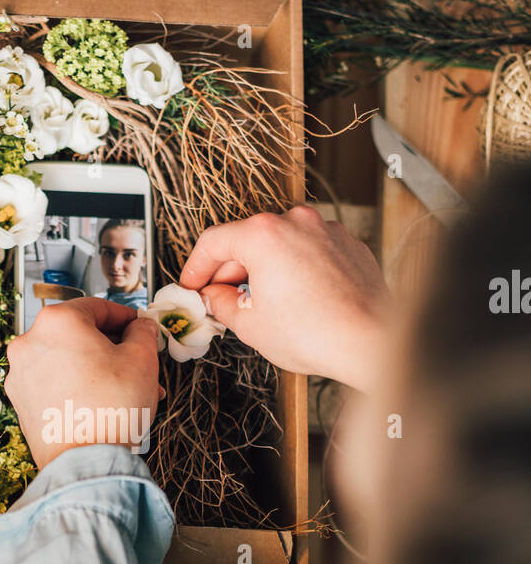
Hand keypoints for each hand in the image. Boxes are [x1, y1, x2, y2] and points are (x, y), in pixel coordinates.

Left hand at [4, 298, 160, 468]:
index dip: (125, 317)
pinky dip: (79, 386)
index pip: (97, 307)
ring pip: (69, 361)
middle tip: (138, 362)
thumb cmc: (109, 411)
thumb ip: (143, 333)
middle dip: (114, 350)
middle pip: (80, 336)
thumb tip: (141, 328)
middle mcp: (30, 343)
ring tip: (129, 389)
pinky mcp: (22, 402)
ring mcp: (22, 374)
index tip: (138, 326)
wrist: (86, 462)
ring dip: (100, 370)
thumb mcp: (142, 359)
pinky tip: (104, 402)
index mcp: (57, 322)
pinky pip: (56, 383)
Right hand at [179, 206, 388, 391]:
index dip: (195, 267)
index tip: (192, 285)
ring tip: (262, 304)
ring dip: (264, 269)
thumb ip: (220, 304)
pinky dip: (296, 268)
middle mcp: (296, 221)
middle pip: (247, 240)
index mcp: (264, 234)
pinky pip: (309, 250)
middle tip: (220, 300)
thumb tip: (212, 297)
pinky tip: (295, 299)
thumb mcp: (250, 325)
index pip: (213, 242)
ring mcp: (326, 229)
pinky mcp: (348, 244)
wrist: (371, 342)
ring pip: (280, 244)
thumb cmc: (316, 334)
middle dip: (230, 271)